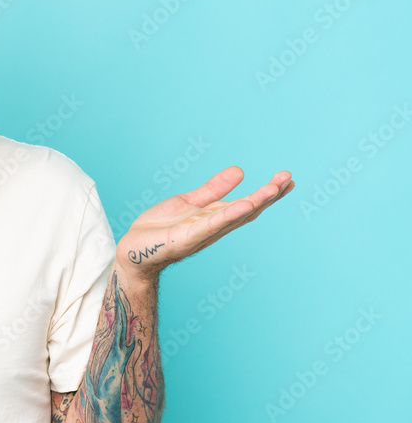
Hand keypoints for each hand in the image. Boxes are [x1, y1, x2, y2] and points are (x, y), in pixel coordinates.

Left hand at [116, 166, 292, 282]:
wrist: (133, 250)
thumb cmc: (160, 228)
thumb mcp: (190, 202)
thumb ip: (213, 189)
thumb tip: (240, 171)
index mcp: (215, 217)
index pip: (248, 204)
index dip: (268, 193)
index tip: (287, 179)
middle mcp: (214, 227)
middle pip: (248, 210)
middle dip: (269, 195)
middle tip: (288, 178)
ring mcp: (202, 233)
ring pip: (234, 216)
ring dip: (256, 202)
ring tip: (274, 188)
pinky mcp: (187, 237)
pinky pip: (211, 225)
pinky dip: (228, 215)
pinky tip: (244, 205)